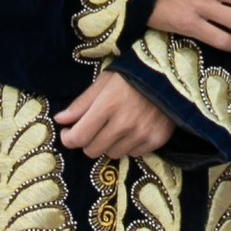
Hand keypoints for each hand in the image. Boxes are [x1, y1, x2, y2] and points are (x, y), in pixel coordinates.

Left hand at [55, 74, 175, 160]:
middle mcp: (123, 124)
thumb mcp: (103, 82)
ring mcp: (141, 134)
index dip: (68, 138)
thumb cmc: (131, 76)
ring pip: (112, 154)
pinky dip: (128, 145)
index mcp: (107, 106)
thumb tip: (60, 120)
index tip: (68, 132)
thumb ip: (81, 104)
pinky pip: (133, 154)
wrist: (170, 75)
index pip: (78, 137)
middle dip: (87, 142)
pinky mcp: (156, 140)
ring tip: (114, 128)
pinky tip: (132, 130)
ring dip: (108, 144)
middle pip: (92, 150)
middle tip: (91, 130)